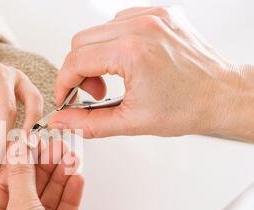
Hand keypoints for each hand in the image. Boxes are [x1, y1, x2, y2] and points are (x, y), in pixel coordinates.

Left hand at [0, 141, 85, 209]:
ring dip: (58, 179)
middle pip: (27, 191)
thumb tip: (18, 149)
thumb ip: (22, 177)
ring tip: (69, 158)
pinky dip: (68, 196)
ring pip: (46, 201)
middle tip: (56, 147)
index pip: (4, 185)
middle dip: (43, 168)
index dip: (19, 163)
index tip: (32, 144)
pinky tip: (75, 179)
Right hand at [51, 6, 253, 140]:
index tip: (66, 98)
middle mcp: (141, 26)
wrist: (222, 96)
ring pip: (99, 30)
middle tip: (95, 91)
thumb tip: (62, 121)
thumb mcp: (131, 122)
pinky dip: (116, 42)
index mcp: (132, 52)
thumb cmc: (188, 107)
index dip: (64, 83)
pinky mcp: (161, 13)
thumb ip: (88, 122)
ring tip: (115, 77)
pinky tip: (128, 62)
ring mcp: (153, 16)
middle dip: (79, 70)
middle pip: (81, 41)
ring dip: (97, 55)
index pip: (76, 60)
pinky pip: (121, 21)